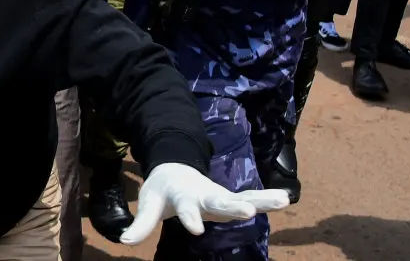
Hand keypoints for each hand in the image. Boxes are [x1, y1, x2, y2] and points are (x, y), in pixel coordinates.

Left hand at [121, 163, 288, 244]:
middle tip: (246, 210)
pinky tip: (285, 199)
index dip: (189, 218)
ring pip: (241, 197)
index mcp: (182, 195)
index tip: (195, 229)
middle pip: (218, 200)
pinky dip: (266, 199)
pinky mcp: (231, 200)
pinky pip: (250, 199)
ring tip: (281, 200)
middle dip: (231, 206)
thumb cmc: (162, 190)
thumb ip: (141, 224)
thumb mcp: (149, 204)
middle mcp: (204, 194)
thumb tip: (124, 241)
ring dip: (260, 199)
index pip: (185, 208)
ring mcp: (220, 196)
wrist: (175, 168)